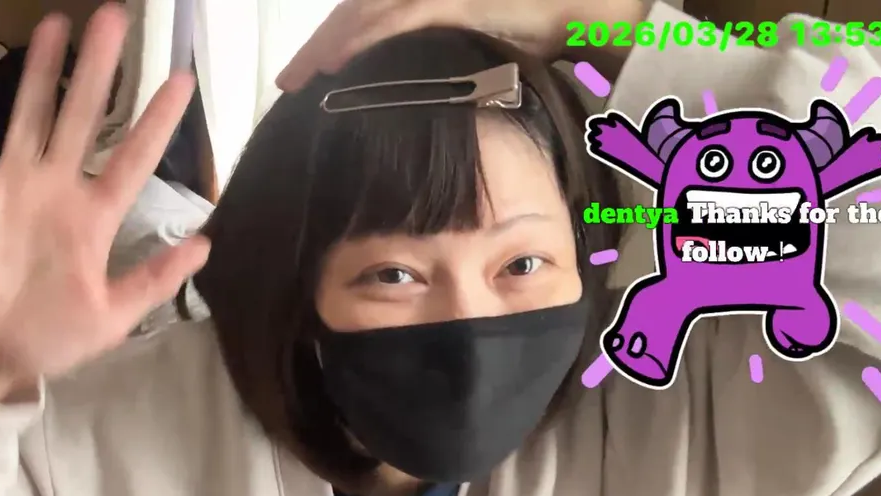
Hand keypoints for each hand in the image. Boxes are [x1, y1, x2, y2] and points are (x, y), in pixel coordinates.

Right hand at [0, 6, 208, 400]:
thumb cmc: (47, 340)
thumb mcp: (112, 318)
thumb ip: (154, 280)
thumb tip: (206, 244)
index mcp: (93, 218)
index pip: (132, 158)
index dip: (156, 120)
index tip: (183, 80)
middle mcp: (55, 190)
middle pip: (80, 117)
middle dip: (98, 69)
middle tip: (114, 16)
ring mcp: (8, 185)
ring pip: (29, 115)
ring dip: (41, 72)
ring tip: (56, 24)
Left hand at [275, 0, 644, 91]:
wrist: (592, 8)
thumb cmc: (551, 29)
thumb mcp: (490, 52)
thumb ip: (458, 67)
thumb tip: (437, 100)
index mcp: (437, 1)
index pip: (372, 18)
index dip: (338, 43)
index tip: (313, 75)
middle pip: (358, 13)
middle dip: (320, 47)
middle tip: (288, 81)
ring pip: (367, 14)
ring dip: (329, 45)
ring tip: (299, 79)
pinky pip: (399, 20)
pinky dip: (364, 41)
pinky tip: (338, 64)